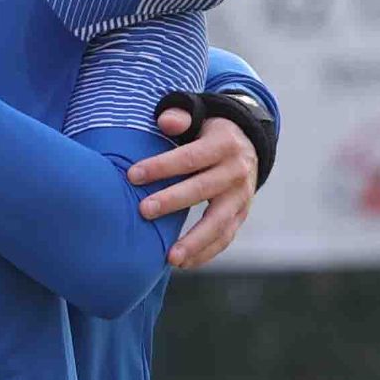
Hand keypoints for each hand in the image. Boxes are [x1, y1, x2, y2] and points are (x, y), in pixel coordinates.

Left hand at [126, 109, 257, 268]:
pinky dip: (206, 253)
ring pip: (219, 222)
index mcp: (223, 144)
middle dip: (172, 201)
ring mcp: (242, 197)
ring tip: (170, 258)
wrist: (247, 143)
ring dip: (195, 242)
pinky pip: (225, 237)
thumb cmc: (207, 130)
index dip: (161, 166)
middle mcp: (237, 172)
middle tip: (143, 211)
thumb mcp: (198, 115)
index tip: (132, 176)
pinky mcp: (241, 215)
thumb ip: (180, 116)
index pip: (190, 157)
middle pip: (202, 189)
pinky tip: (184, 264)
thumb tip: (164, 123)